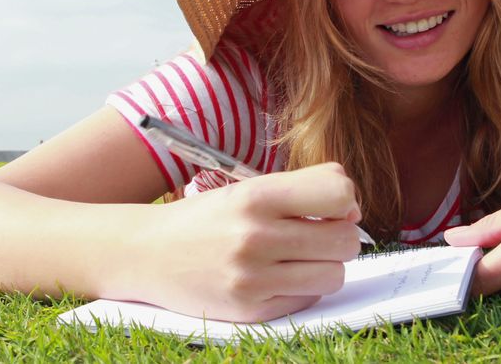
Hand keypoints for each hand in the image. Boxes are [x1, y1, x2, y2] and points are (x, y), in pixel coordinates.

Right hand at [123, 163, 363, 321]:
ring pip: (334, 274)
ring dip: (325, 266)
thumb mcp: (247, 189)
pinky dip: (303, 288)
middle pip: (344, 239)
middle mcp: (255, 236)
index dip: (344, 200)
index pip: (338, 192)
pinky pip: (308, 299)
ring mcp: (252, 277)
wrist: (147, 253)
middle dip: (340, 236)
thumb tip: (353, 211)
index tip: (331, 208)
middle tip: (318, 235)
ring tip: (301, 258)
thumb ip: (301, 191)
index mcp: (256, 197)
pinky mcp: (250, 310)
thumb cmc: (206, 219)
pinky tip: (279, 277)